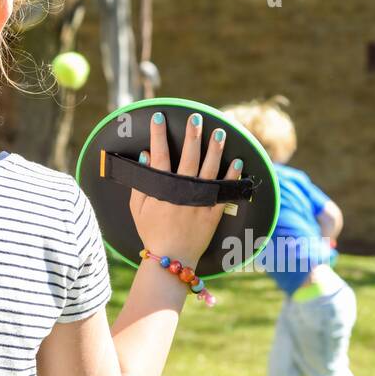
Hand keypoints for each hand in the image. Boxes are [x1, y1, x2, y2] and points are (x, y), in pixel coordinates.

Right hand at [129, 112, 241, 268]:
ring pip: (209, 169)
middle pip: (188, 157)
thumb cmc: (152, 232)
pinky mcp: (213, 213)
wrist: (171, 259)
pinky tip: (237, 161)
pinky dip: (232, 176)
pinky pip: (224, 191)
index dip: (158, 135)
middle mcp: (182, 192)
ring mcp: (199, 202)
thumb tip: (146, 156)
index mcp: (162, 189)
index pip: (160, 155)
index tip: (159, 117)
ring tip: (219, 132)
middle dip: (192, 134)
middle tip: (196, 117)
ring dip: (215, 149)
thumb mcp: (137, 208)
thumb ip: (140, 182)